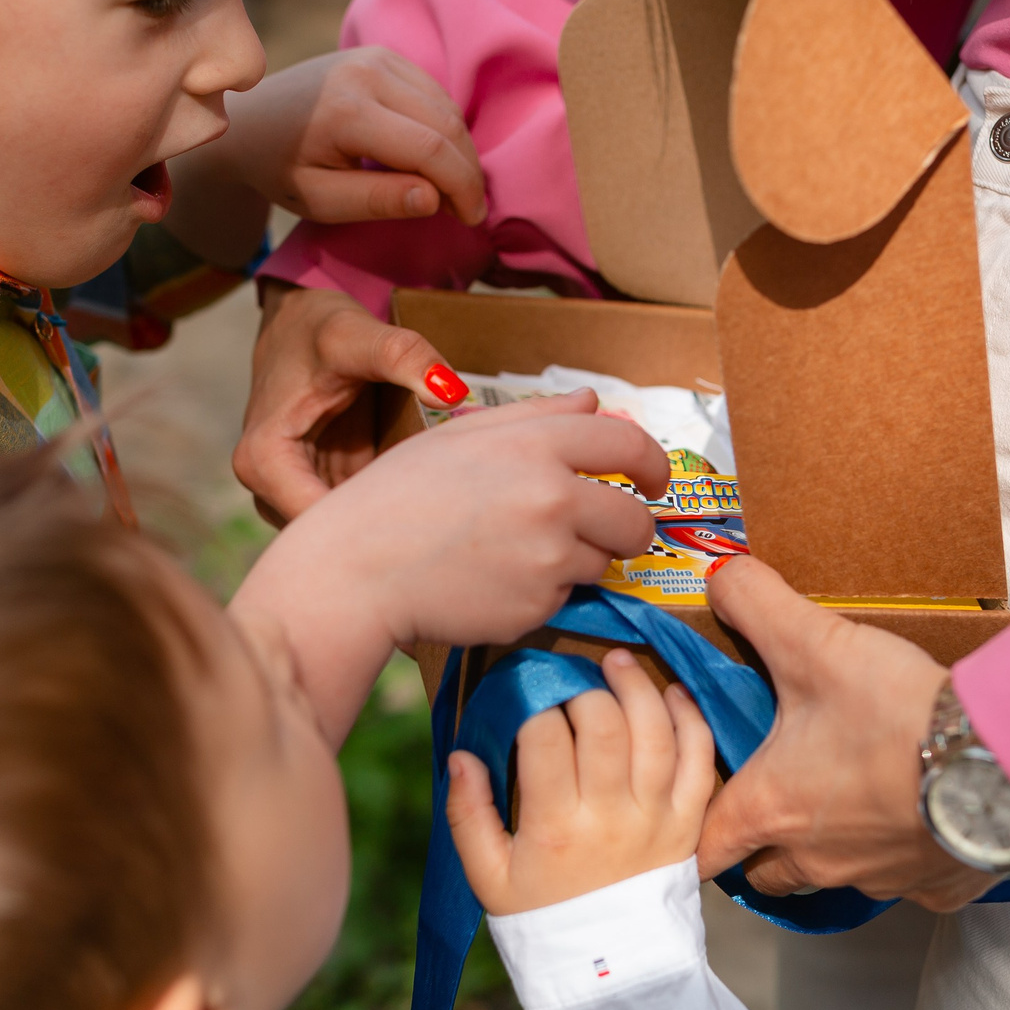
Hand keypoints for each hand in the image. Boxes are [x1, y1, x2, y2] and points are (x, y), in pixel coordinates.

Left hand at [180, 47, 485, 227]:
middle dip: (467, 173)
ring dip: (460, 151)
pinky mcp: (382, 55)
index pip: (431, 149)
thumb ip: (376, 201)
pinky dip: (445, 129)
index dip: (462, 187)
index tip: (470, 219)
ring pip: (447, 108)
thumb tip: (435, 199)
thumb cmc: (279, 169)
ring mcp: (376, 57)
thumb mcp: (319, 200)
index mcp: (348, 111)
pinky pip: (434, 94)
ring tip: (450, 191)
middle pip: (447, 125)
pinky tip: (435, 160)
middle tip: (464, 211)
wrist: (249, 121)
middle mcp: (367, 73)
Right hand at [237, 281, 462, 521]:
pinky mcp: (318, 488)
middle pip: (326, 537)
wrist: (300, 322)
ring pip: (341, 532)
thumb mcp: (358, 334)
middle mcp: (267, 485)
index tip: (422, 521)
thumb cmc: (318, 328)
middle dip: (380, 534)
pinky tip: (423, 500)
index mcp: (264, 458)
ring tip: (435, 514)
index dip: (368, 529)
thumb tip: (450, 391)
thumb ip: (404, 356)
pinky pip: (352, 514)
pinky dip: (384, 510)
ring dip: (384, 526)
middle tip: (440, 523)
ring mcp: (292, 491)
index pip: (313, 523)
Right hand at [251, 383, 666, 649]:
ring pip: (600, 563)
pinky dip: (539, 593)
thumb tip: (594, 402)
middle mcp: (552, 498)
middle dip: (629, 529)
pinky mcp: (537, 607)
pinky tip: (491, 581)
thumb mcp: (459, 437)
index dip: (652, 464)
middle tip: (605, 533)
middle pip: (634, 519)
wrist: (354, 573)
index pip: (627, 445)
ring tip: (513, 554)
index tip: (654, 480)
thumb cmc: (395, 498)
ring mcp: (548, 558)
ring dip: (575, 561)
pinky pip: (562, 599)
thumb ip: (536, 417)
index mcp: (534, 445)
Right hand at [448, 649, 716, 914]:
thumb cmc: (543, 918)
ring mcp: (657, 818)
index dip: (534, 700)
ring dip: (636, 687)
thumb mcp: (488, 877)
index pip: (544, 737)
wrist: (611, 972)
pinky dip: (689, 719)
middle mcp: (610, 816)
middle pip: (603, 724)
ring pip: (655, 731)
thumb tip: (461, 755)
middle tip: (572, 675)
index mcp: (556, 826)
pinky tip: (671, 694)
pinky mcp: (689, 824)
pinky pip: (699, 759)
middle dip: (585, 686)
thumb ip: (467, 814)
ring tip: (618, 663)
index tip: (527, 688)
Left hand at [693, 558, 1002, 911]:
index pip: (706, 848)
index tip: (702, 818)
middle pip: (767, 876)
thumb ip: (757, 604)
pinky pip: (910, 886)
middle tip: (776, 805)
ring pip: (836, 880)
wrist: (996, 759)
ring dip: (832, 852)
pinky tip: (919, 820)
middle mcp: (817, 858)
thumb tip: (720, 579)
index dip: (697, 834)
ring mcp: (878, 879)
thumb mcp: (815, 641)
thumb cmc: (895, 712)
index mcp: (773, 809)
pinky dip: (907, 860)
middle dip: (762, 848)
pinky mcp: (934, 886)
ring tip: (851, 805)